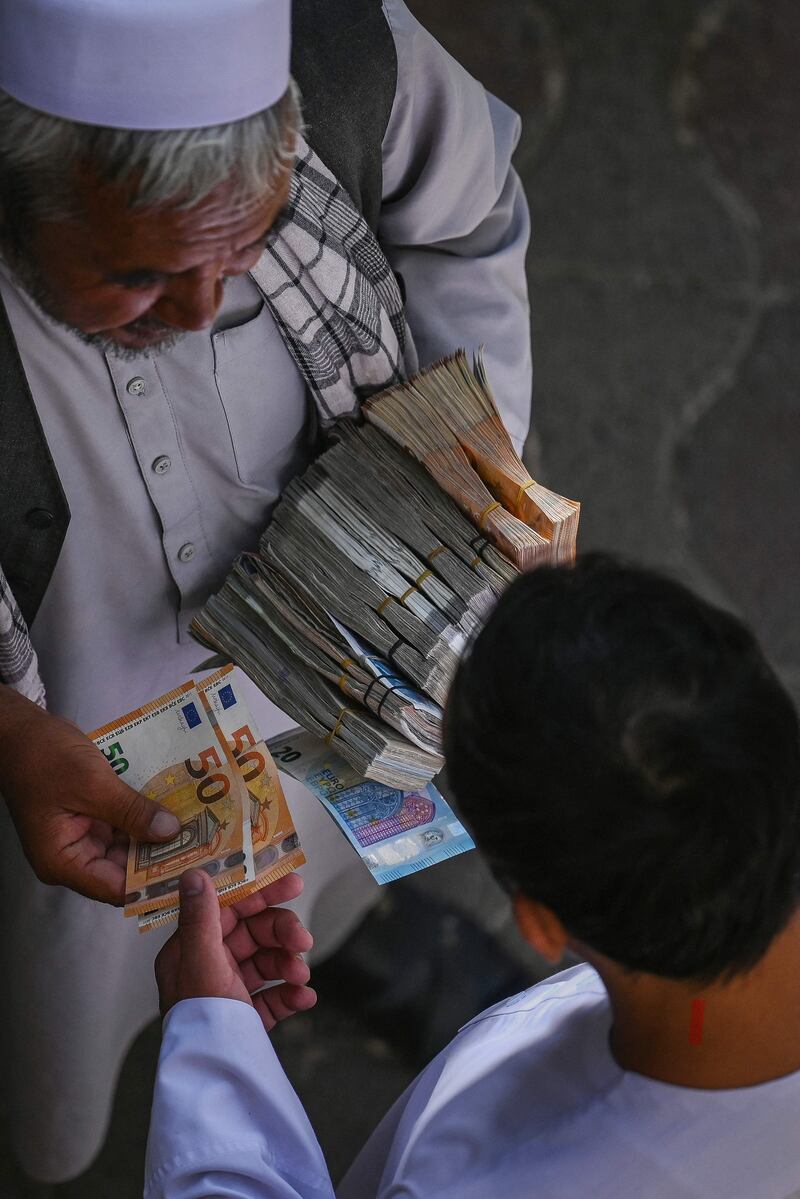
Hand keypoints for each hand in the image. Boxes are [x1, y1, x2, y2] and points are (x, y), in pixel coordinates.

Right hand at [0, 686, 180, 903]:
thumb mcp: (92, 784)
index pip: (116, 888)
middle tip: (206, 846)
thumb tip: (171, 832)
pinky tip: (177, 808)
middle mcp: (73, 857)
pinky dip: (145, 817)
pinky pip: (123, 824)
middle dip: (162, 857)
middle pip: (125, 869)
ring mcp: (83, 836)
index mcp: (63, 861)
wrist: (20, 730)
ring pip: (128, 846)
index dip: (154, 883)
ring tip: (201, 829)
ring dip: (158, 836)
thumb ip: (131, 812)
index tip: (192, 870)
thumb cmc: (45, 758)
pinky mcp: (91, 816)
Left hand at [155, 869, 317, 1030]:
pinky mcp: (247, 1018)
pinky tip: (304, 998)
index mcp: (189, 951)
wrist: (215, 1085)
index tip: (293, 883)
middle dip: (281, 934)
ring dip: (288, 965)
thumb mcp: (201, 964)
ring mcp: (228, 993)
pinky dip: (291, 994)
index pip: (227, 908)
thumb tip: (194, 872)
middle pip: (252, 934)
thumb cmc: (203, 1022)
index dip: (259, 893)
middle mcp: (207, 967)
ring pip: (266, 962)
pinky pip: (274, 996)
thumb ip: (202, 917)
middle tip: (304, 941)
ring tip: (301, 976)